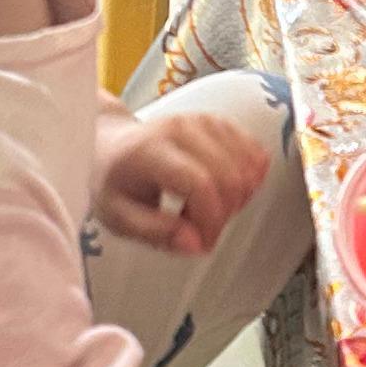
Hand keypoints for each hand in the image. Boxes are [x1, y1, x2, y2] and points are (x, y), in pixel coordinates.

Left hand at [96, 108, 272, 256]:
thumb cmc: (113, 182)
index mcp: (150, 151)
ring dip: (240, 198)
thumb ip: (156, 232)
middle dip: (226, 215)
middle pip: (230, 176)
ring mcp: (202, 121)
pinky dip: (250, 179)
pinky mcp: (218, 122)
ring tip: (212, 209)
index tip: (202, 243)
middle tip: (205, 230)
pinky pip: (255, 152)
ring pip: (248, 165)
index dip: (210, 221)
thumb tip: (195, 244)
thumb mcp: (119, 217)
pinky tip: (227, 191)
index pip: (200, 184)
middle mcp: (179, 129)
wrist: (110, 144)